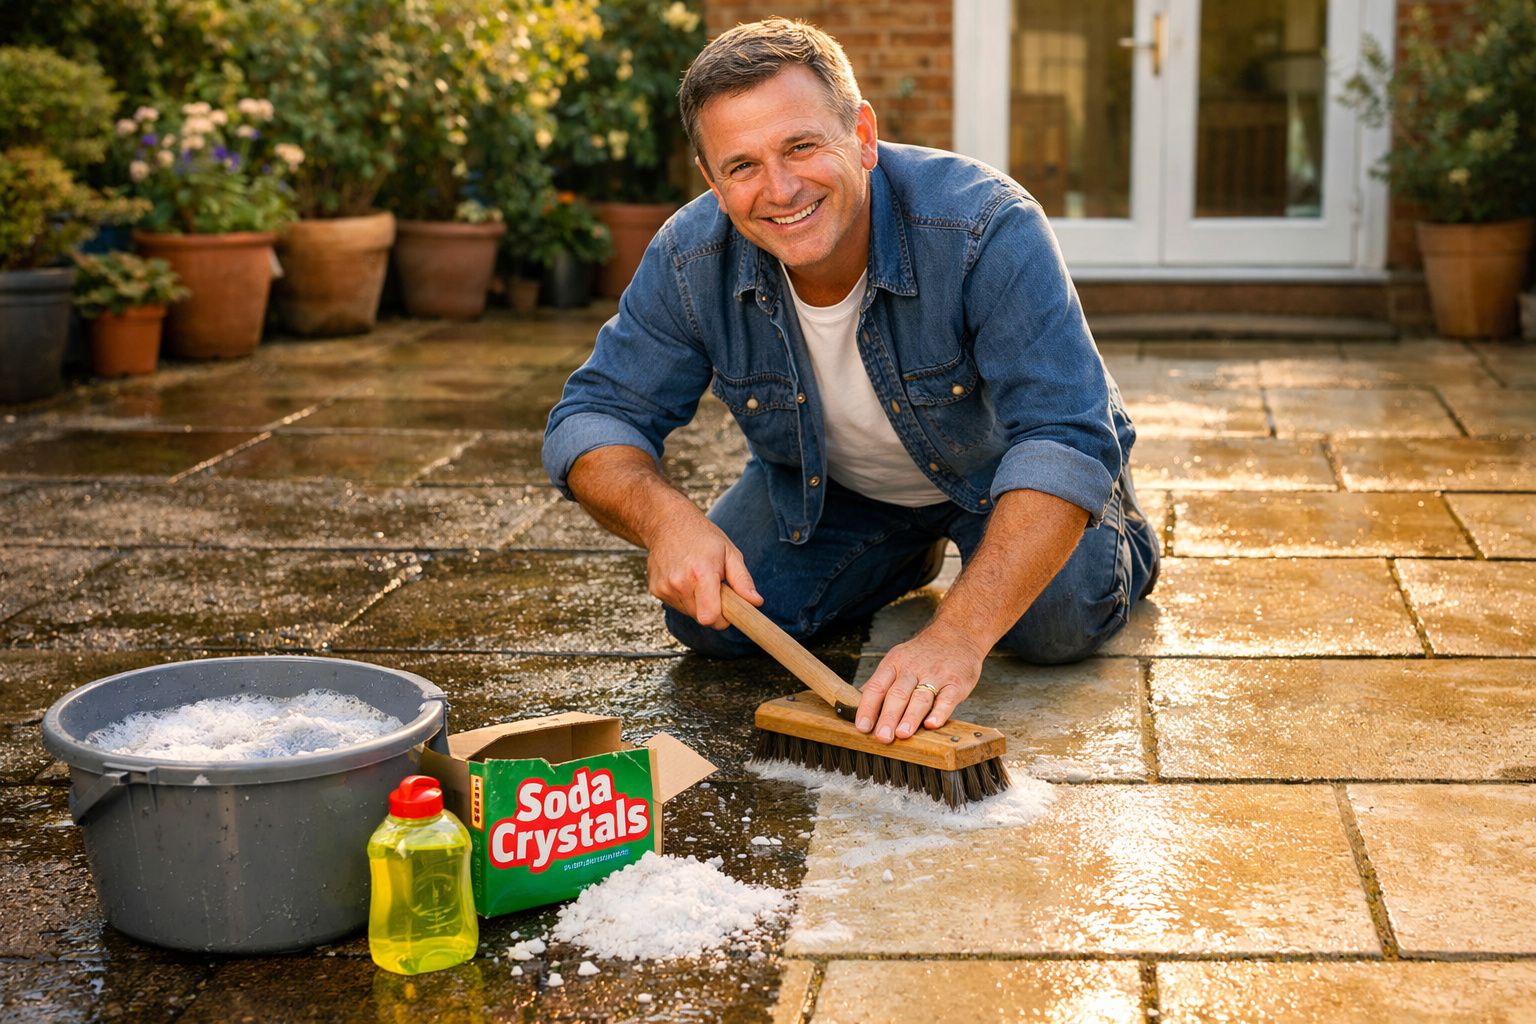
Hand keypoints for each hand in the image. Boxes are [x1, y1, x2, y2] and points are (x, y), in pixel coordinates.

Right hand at [644, 510, 760, 628]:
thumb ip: (743, 580)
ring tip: (697, 578)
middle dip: (712, 608)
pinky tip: (684, 577)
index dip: (722, 618)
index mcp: (701, 573)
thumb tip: (756, 602)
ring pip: (689, 612)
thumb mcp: (729, 552)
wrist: (667, 523)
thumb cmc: (701, 536)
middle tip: (714, 586)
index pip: (710, 617)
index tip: (727, 608)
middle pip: (702, 618)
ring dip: (698, 602)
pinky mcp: (655, 590)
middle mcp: (679, 583)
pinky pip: (676, 605)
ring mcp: (665, 587)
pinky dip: (684, 597)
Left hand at [854, 623, 986, 742]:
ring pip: (920, 698)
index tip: (862, 727)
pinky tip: (932, 724)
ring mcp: (936, 676)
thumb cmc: (923, 654)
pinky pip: (947, 699)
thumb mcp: (897, 660)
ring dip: (910, 717)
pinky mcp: (956, 683)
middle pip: (897, 694)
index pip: (877, 687)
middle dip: (888, 717)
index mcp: (894, 664)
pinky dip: (940, 712)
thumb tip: (855, 704)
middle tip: (882, 737)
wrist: (956, 634)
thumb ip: (880, 683)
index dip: (868, 708)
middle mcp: (913, 669)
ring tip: (902, 734)